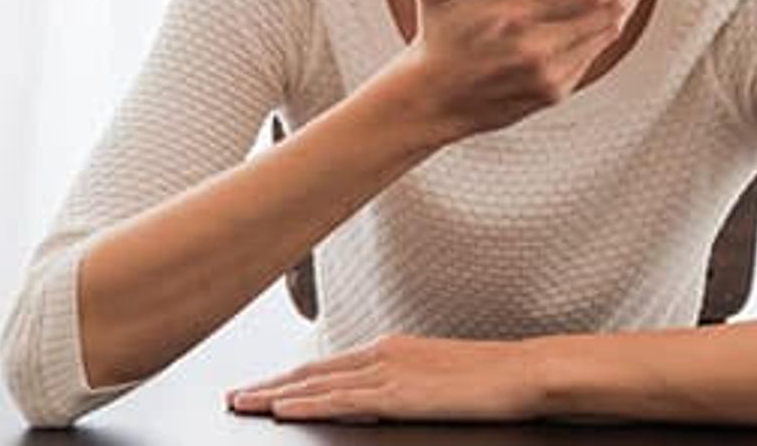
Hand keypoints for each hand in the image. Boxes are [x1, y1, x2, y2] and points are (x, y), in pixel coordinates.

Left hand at [224, 333, 541, 422]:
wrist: (521, 371)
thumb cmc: (490, 377)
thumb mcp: (439, 377)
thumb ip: (406, 385)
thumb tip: (384, 401)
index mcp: (393, 348)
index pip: (330, 365)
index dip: (292, 376)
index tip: (264, 385)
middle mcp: (384, 353)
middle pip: (313, 370)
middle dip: (271, 383)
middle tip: (235, 394)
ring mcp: (389, 371)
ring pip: (317, 382)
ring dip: (274, 393)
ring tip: (242, 402)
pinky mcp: (398, 392)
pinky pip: (341, 399)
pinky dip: (306, 402)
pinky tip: (282, 408)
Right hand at [396, 0, 669, 136]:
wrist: (431, 102)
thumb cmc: (435, 40)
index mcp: (515, 18)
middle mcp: (539, 48)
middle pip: (612, 10)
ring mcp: (551, 75)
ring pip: (608, 34)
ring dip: (628, 3)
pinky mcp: (556, 92)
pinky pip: (594, 54)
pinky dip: (606, 28)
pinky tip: (612, 7)